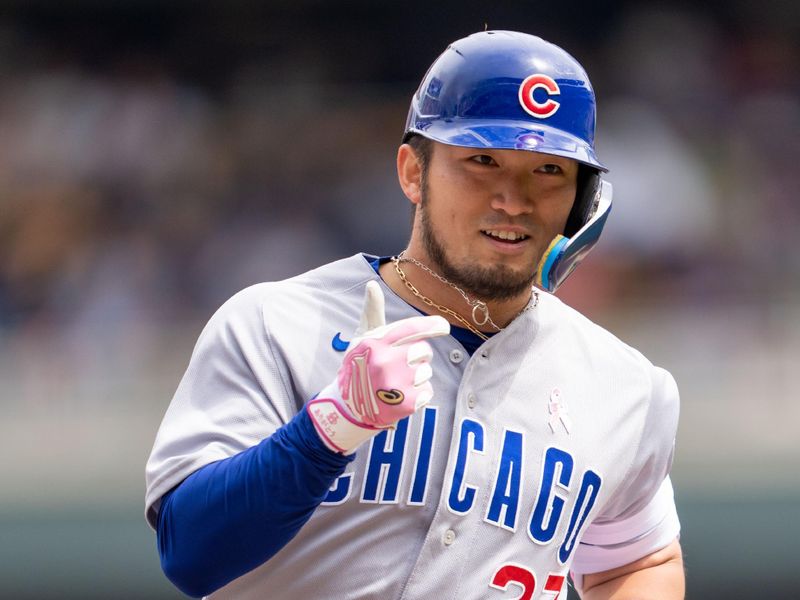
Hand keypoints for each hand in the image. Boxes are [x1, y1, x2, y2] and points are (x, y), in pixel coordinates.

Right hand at [307, 280, 449, 453]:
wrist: (349, 407)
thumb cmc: (359, 365)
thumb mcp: (362, 338)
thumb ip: (372, 311)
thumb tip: (372, 284)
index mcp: (376, 343)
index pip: (412, 329)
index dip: (433, 326)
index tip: (444, 327)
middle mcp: (386, 363)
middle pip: (424, 350)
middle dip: (418, 355)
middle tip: (400, 363)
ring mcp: (396, 385)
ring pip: (427, 371)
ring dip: (417, 375)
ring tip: (397, 381)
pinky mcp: (406, 405)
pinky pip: (428, 390)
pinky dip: (419, 394)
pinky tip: (401, 395)